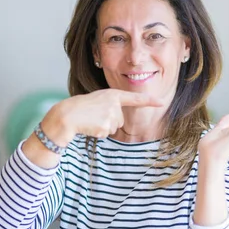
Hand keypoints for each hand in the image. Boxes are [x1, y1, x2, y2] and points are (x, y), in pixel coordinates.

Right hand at [41, 89, 163, 144]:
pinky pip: (106, 134)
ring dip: (103, 127)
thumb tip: (117, 123)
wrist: (67, 114)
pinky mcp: (106, 126)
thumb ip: (111, 107)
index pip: (135, 98)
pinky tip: (89, 126)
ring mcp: (111, 115)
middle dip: (108, 121)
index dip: (149, 101)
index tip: (161, 102)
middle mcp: (114, 104)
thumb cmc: (80, 108)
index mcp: (113, 95)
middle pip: (120, 120)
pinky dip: (98, 133)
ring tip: (90, 120)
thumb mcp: (98, 101)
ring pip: (113, 128)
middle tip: (94, 115)